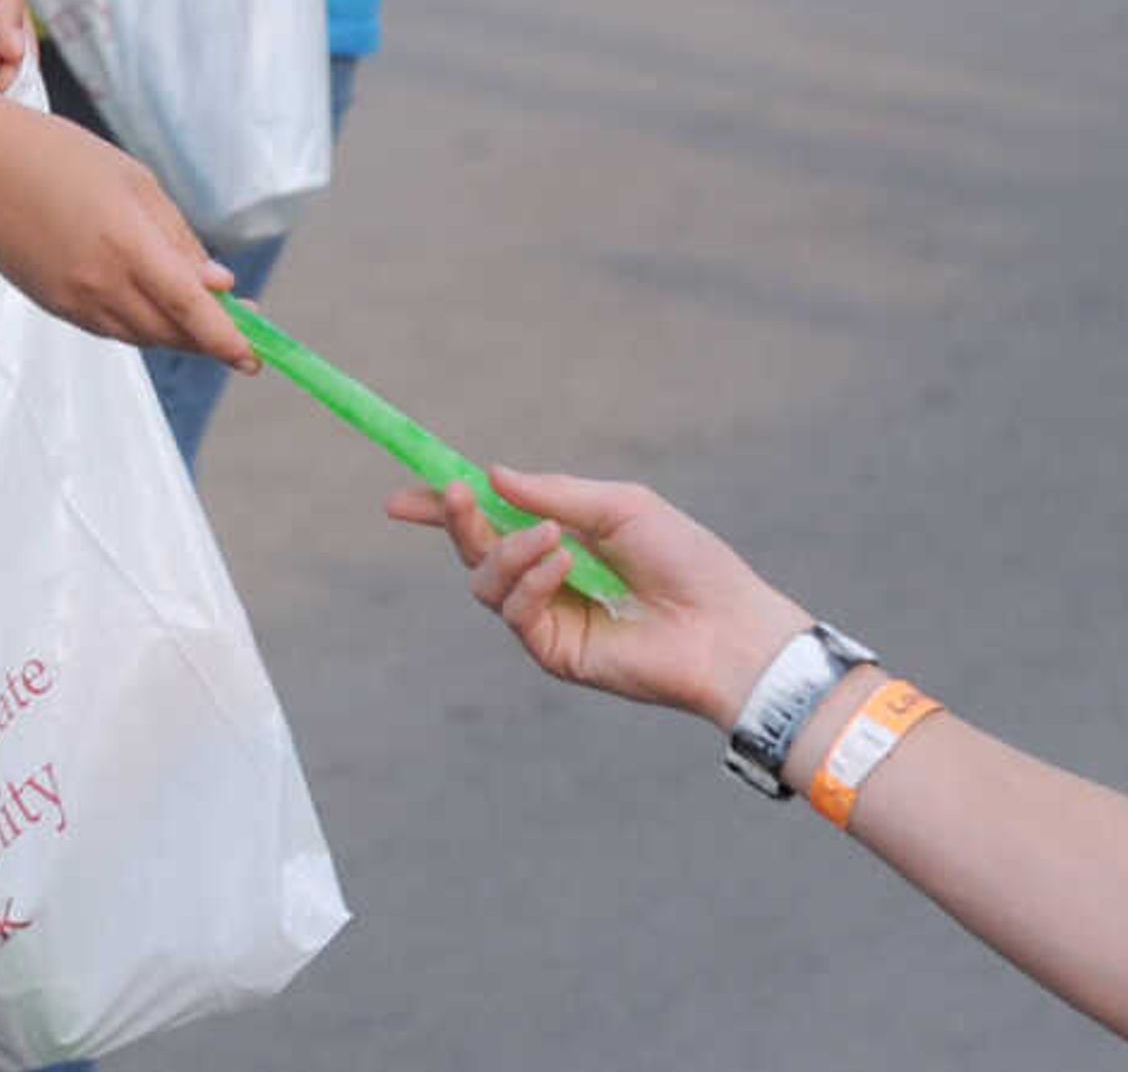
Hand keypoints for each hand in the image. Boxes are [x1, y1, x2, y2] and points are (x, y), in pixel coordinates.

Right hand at [0, 104, 248, 365]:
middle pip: (170, 332)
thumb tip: (219, 284)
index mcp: (127, 243)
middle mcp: (100, 282)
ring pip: (141, 336)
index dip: (226, 337)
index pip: (188, 307)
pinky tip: (147, 302)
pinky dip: (138, 324)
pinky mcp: (52, 304)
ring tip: (197, 312)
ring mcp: (72, 299)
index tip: (254, 356)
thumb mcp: (134, 182)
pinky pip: (109, 328)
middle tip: (242, 327)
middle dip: (209, 336)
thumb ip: (178, 238)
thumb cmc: (59, 157)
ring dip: (175, 331)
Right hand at [386, 467, 811, 724]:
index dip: (442, 510)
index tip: (400, 499)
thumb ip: (553, 492)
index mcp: (561, 540)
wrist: (728, 626)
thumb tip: (491, 473)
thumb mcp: (620, 506)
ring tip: (552, 539)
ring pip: (485, 582)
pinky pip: (516, 613)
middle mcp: (546, 579)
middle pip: (474, 550)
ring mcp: (548, 618)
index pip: (488, 523)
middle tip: (456, 495)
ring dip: (507, 551)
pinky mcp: (555, 652)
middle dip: (458, 521)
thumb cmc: (689, 561)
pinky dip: (531, 583)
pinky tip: (565, 568)